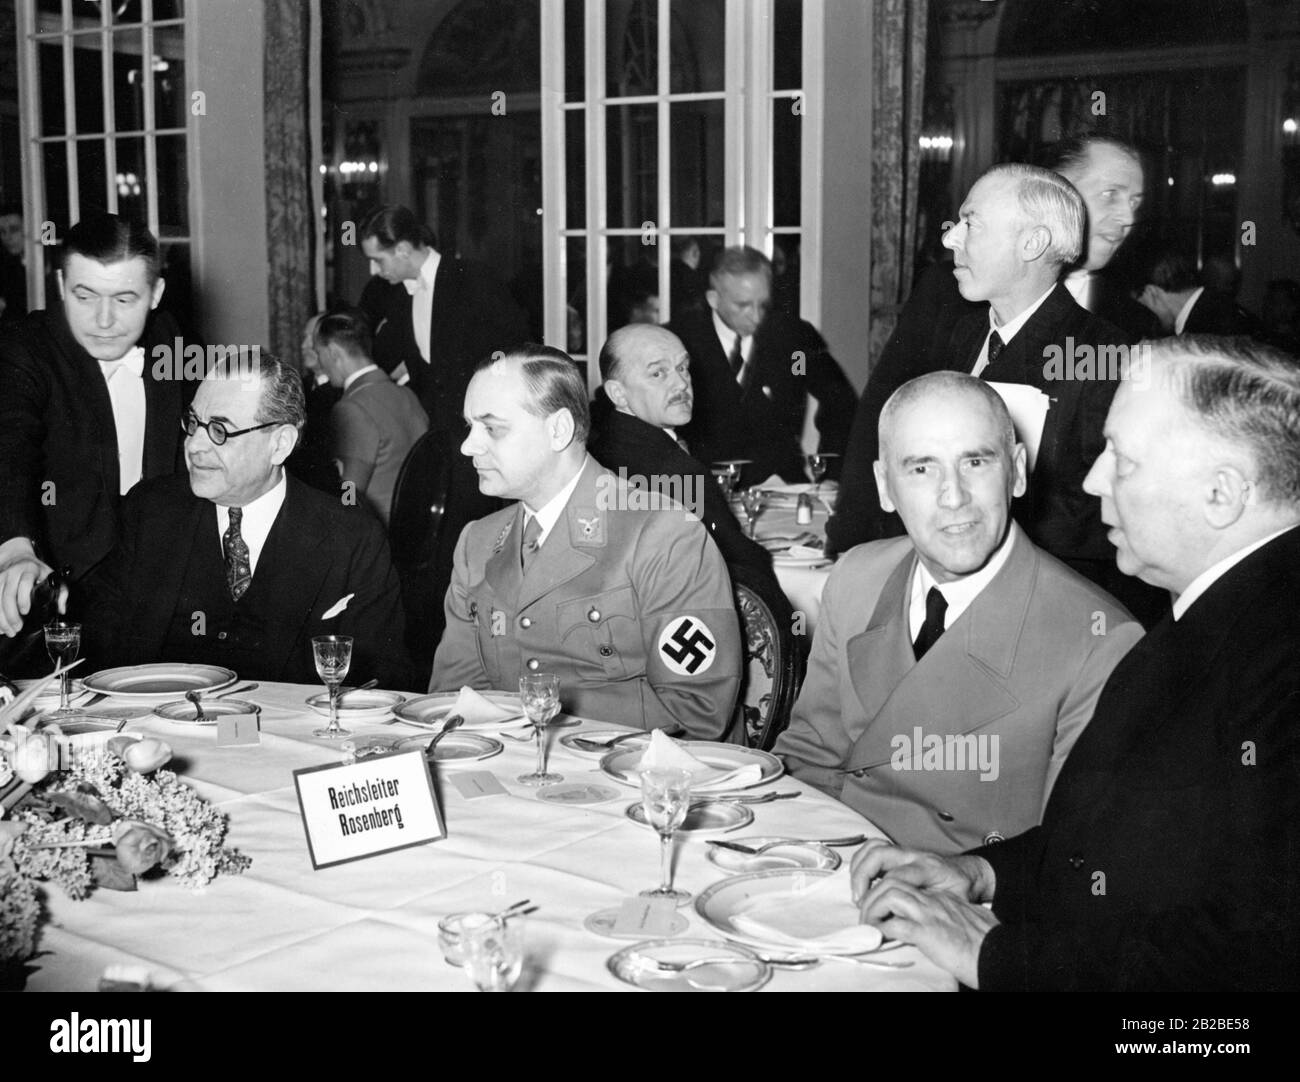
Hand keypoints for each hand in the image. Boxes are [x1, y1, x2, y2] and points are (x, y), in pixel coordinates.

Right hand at [0, 540, 55, 635]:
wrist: (18, 557)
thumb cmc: (36, 570)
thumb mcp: (51, 577)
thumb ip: (60, 593)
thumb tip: (61, 610)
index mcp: (30, 570)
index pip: (25, 582)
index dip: (23, 598)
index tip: (25, 611)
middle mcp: (12, 573)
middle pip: (7, 595)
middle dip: (11, 614)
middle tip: (17, 628)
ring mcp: (0, 577)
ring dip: (1, 618)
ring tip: (8, 631)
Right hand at [850, 839, 993, 904]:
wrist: (969, 873)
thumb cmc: (961, 889)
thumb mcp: (954, 902)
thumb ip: (933, 908)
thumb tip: (909, 920)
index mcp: (928, 867)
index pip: (894, 876)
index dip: (877, 893)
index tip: (869, 910)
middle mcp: (914, 855)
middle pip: (879, 854)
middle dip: (862, 876)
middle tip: (859, 899)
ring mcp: (906, 851)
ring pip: (874, 847)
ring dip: (859, 867)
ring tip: (857, 890)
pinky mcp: (899, 852)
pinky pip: (875, 848)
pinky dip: (862, 861)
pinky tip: (862, 880)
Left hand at [859, 881, 998, 987]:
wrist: (998, 954)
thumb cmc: (981, 944)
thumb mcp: (960, 920)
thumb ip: (942, 915)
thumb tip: (924, 924)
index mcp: (939, 897)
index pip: (903, 880)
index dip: (884, 889)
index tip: (876, 904)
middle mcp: (933, 900)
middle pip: (892, 882)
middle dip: (872, 895)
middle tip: (865, 914)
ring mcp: (930, 913)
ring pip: (890, 895)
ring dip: (873, 909)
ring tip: (869, 924)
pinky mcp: (929, 932)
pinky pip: (897, 925)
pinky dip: (883, 929)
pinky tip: (881, 937)